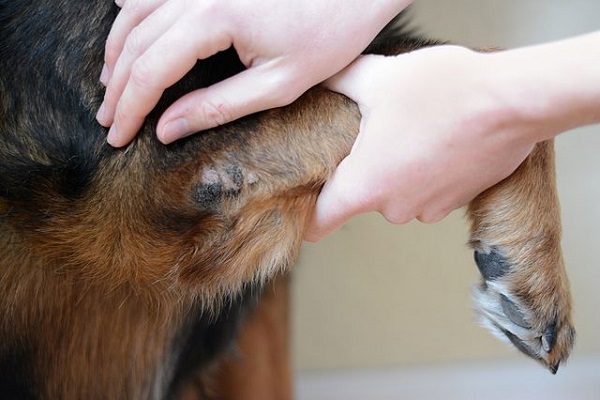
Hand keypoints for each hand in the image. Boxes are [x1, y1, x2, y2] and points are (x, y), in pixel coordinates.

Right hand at [97, 0, 410, 146]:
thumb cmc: (330, 33)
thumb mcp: (278, 84)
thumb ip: (219, 107)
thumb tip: (167, 129)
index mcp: (214, 19)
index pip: (151, 70)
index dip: (131, 108)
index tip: (118, 138)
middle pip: (136, 42)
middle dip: (117, 87)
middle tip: (110, 122)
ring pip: (136, 13)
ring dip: (118, 52)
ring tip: (112, 87)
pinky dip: (133, 15)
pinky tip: (125, 27)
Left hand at [305, 48, 541, 241]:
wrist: (510, 102)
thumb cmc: (440, 91)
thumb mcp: (379, 78)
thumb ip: (341, 82)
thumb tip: (323, 77)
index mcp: (363, 186)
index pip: (319, 223)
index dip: (308, 217)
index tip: (307, 208)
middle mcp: (393, 208)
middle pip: (362, 198)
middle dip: (366, 170)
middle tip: (379, 133)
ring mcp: (428, 209)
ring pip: (397, 193)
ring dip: (400, 170)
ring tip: (415, 131)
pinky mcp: (456, 203)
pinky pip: (428, 191)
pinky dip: (427, 172)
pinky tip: (439, 140)